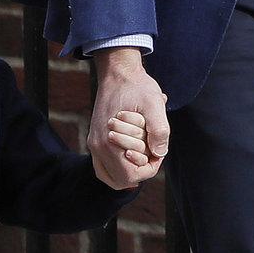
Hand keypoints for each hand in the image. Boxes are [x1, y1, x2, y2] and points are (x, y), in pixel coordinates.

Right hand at [89, 48, 169, 188]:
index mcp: (109, 141)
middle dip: (141, 168)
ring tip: (142, 152)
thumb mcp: (154, 104)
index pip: (130, 176)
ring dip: (129, 169)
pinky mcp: (95, 140)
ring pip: (111, 177)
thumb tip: (159, 153)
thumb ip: (159, 129)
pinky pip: (104, 167)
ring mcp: (94, 144)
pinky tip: (132, 155)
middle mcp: (97, 147)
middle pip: (121, 180)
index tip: (157, 151)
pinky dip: (119, 167)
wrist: (118, 73)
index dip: (149, 168)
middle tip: (151, 149)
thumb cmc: (137, 87)